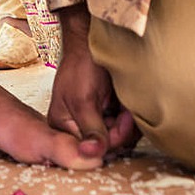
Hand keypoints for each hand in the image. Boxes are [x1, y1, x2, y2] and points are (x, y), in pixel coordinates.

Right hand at [46, 5, 139, 159]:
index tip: (119, 122)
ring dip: (127, 125)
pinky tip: (128, 107)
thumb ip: (90, 129)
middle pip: (105, 146)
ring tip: (126, 106)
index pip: (88, 148)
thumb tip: (92, 154)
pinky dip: (131, 119)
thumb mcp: (83, 100)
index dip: (107, 140)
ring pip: (118, 139)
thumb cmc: (82, 65)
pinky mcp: (109, 114)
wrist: (94, 40)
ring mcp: (95, 120)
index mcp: (63, 125)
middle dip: (119, 131)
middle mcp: (78, 126)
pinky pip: (124, 129)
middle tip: (125, 113)